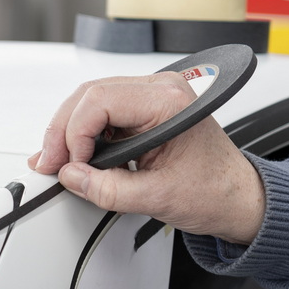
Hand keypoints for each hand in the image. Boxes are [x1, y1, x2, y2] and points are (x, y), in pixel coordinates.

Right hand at [30, 72, 266, 243]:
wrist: (237, 198)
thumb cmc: (215, 191)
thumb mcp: (157, 197)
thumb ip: (108, 189)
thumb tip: (71, 177)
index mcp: (169, 101)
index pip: (99, 100)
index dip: (74, 133)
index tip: (70, 165)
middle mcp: (161, 90)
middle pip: (90, 95)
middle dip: (64, 131)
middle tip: (51, 164)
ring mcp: (153, 98)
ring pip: (92, 102)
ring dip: (71, 132)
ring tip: (61, 164)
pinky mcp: (146, 112)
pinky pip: (104, 114)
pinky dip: (85, 135)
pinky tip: (77, 157)